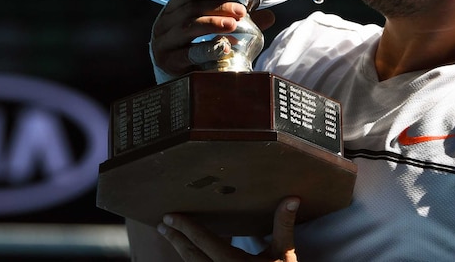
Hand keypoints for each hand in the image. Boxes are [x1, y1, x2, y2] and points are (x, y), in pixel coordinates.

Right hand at [151, 0, 274, 75]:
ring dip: (213, 22)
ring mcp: (163, 44)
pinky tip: (223, 47)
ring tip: (233, 24)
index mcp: (171, 11)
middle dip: (217, 6)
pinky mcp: (168, 63)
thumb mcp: (212, 32)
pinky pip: (187, 53)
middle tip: (241, 11)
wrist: (178, 83)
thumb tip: (270, 16)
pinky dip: (207, 48)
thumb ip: (236, 22)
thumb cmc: (194, 51)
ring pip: (187, 26)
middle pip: (190, 8)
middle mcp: (163, 25)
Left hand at [156, 197, 299, 261]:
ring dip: (181, 251)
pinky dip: (192, 260)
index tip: (170, 217)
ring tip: (171, 236)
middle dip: (176, 239)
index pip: (204, 242)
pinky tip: (188, 252)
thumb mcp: (284, 253)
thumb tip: (291, 199)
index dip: (185, 228)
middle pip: (190, 256)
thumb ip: (283, 226)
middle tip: (163, 224)